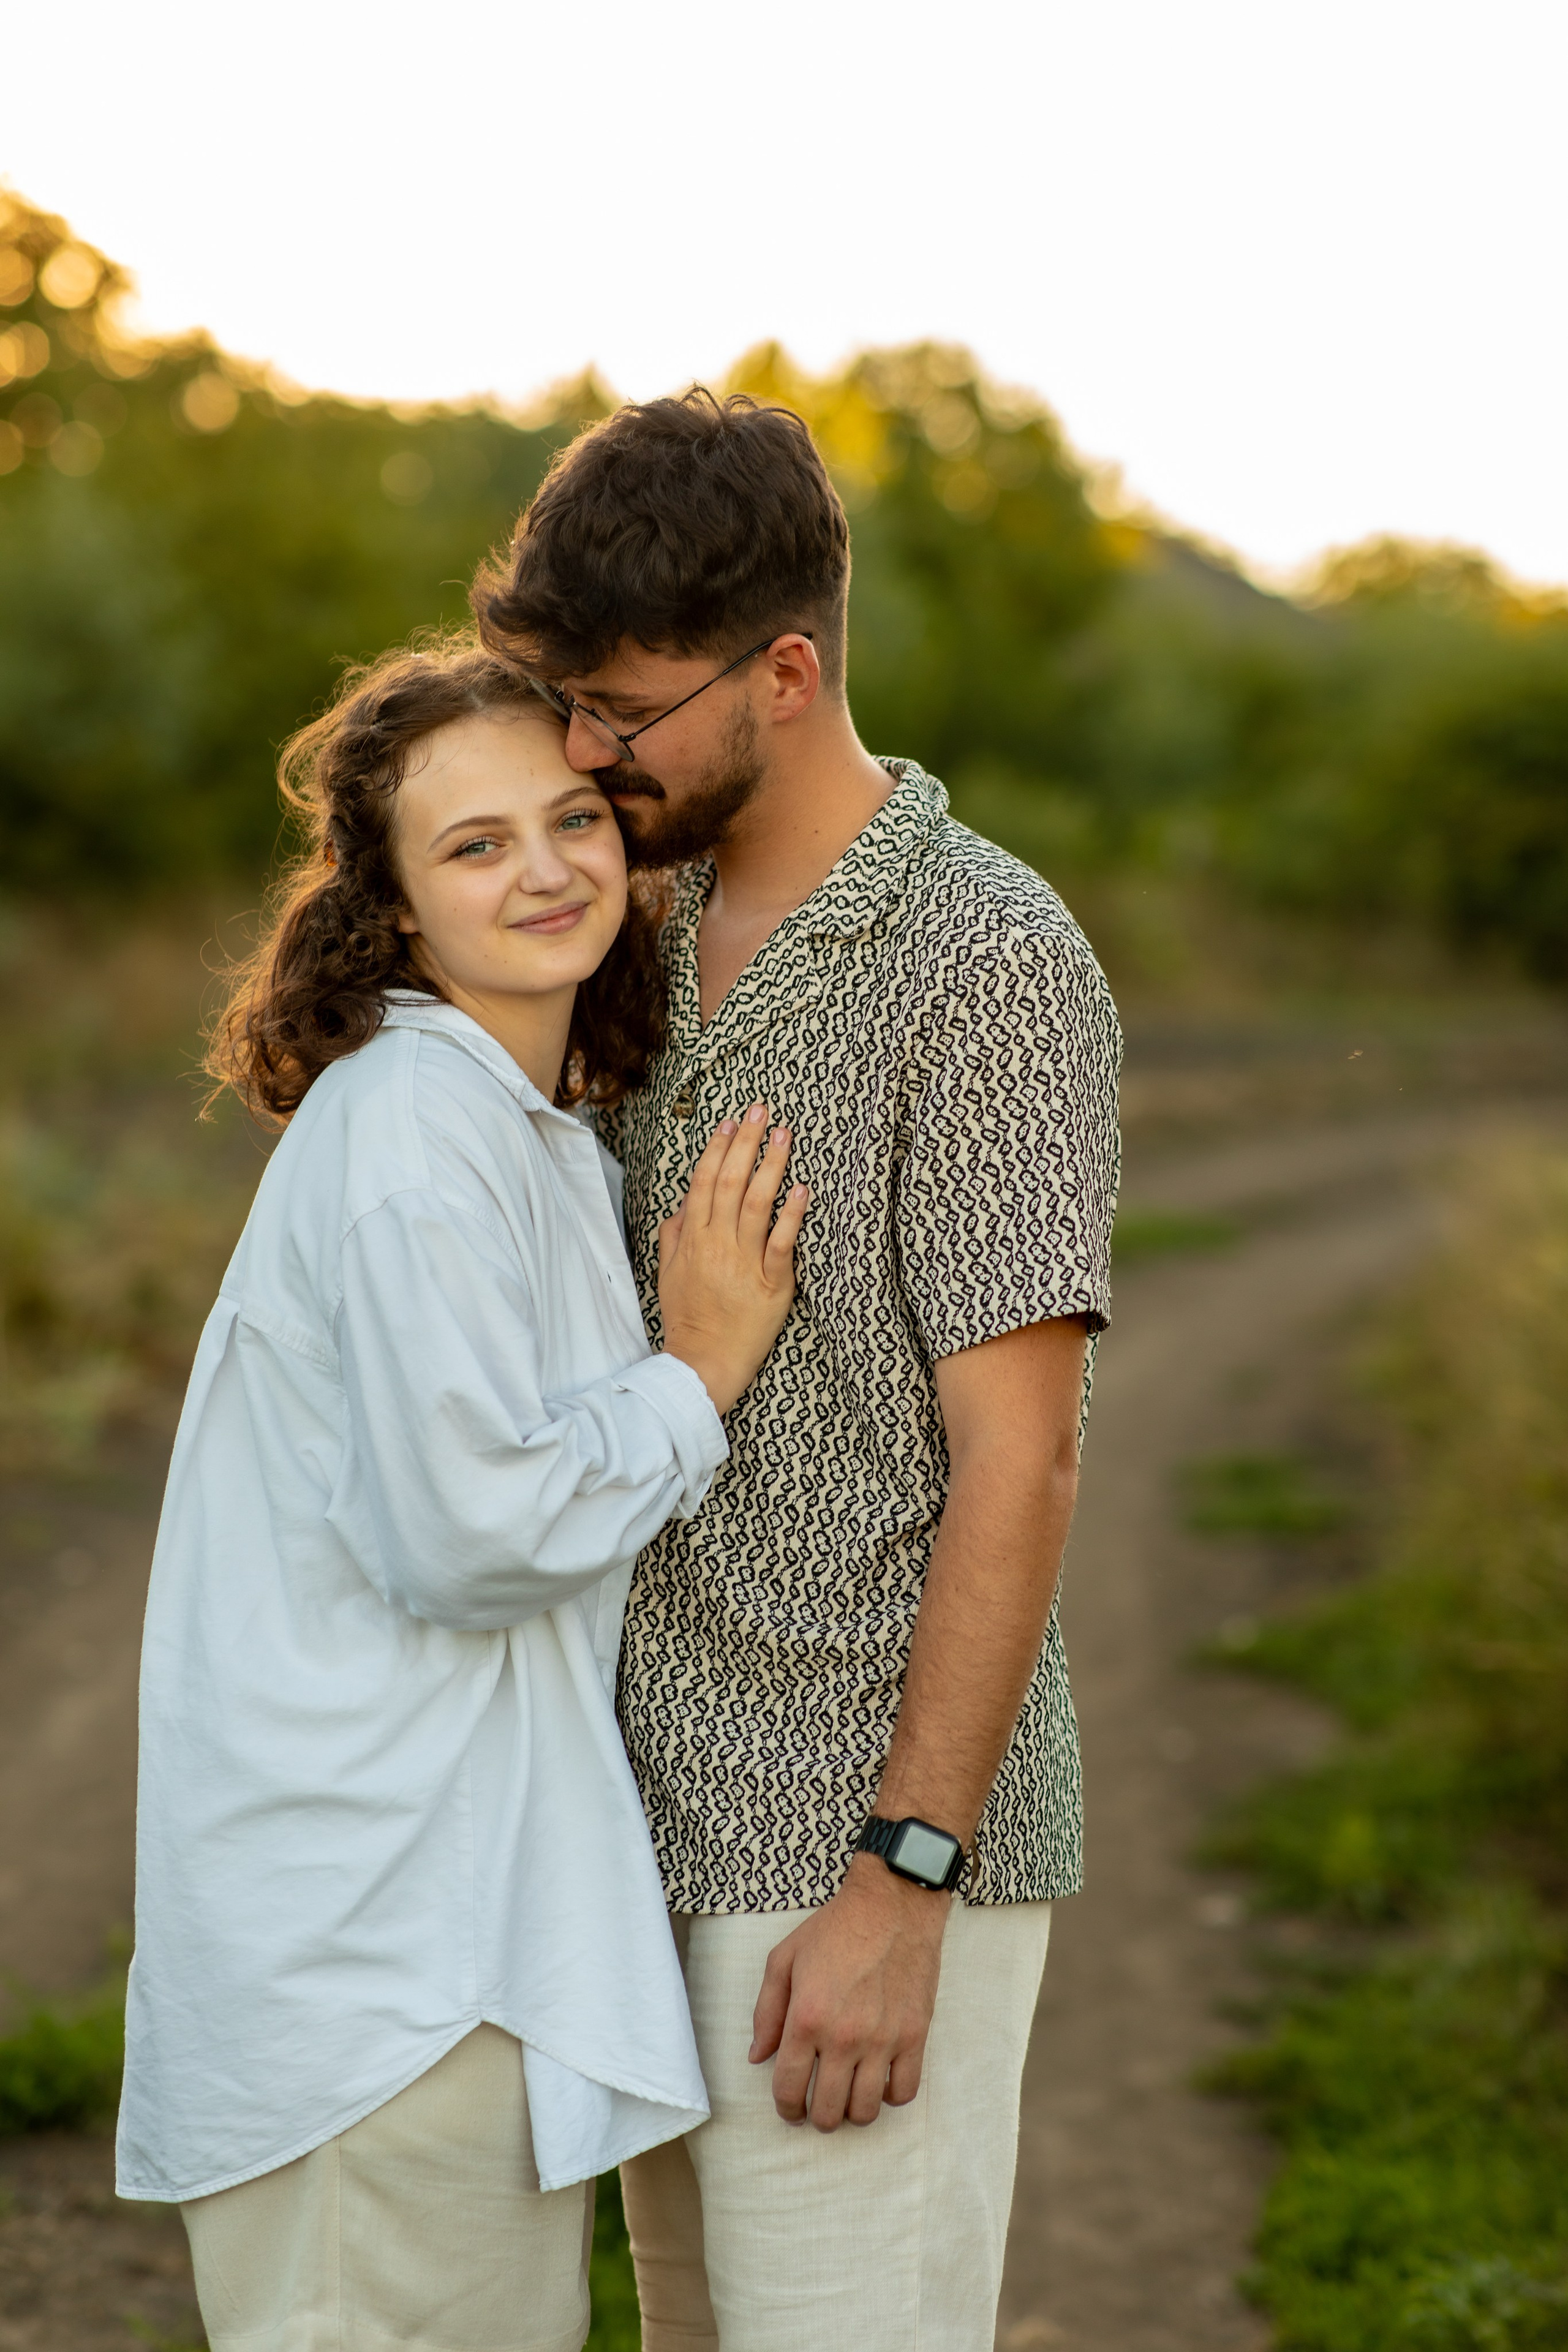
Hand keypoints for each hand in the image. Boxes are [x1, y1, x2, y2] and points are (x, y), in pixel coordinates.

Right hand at [658, 1104, 808, 1416]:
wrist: (703, 1361)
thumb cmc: (688, 1316)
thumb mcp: (668, 1272)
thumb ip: (674, 1234)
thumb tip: (684, 1203)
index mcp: (693, 1239)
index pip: (705, 1182)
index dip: (718, 1148)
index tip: (731, 1122)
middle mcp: (717, 1244)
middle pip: (731, 1182)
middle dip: (747, 1142)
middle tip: (762, 1110)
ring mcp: (744, 1262)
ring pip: (757, 1203)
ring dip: (771, 1165)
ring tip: (785, 1135)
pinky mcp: (771, 1283)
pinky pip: (782, 1243)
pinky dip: (792, 1215)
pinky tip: (802, 1189)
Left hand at [747, 1856, 948, 2130]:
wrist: (892, 1904)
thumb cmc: (835, 1928)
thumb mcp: (784, 1958)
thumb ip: (766, 2011)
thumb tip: (758, 2057)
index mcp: (807, 2018)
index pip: (789, 2088)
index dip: (785, 2108)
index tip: (790, 2109)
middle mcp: (844, 2036)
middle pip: (828, 2110)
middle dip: (817, 2117)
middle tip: (817, 2107)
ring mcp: (883, 2039)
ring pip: (865, 2110)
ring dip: (852, 2113)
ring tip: (847, 2097)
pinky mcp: (915, 2035)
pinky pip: (904, 2091)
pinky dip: (889, 2097)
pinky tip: (879, 2081)